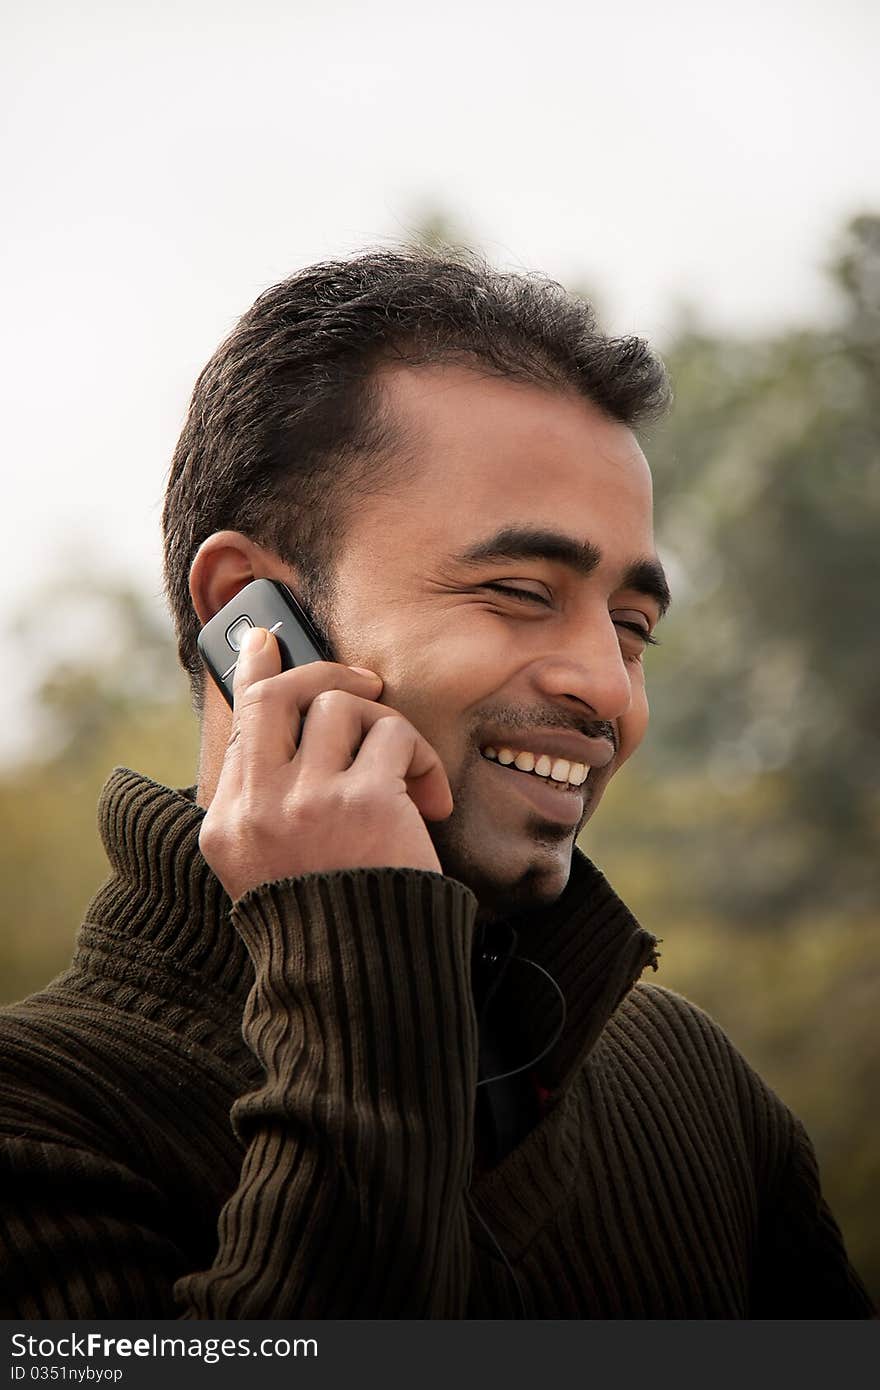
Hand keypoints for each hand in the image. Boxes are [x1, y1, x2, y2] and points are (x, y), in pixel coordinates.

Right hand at [199, 626, 452, 900]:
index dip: (254, 674)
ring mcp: (308, 801)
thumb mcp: (273, 867)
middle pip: (280, 693)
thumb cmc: (335, 923)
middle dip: (325, 670)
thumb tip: (285, 719)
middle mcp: (258, 806)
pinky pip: (394, 735)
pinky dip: (419, 758)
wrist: (367, 982)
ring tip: (404, 770)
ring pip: (342, 704)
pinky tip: (429, 798)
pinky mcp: (365, 801)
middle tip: (365, 683)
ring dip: (385, 726)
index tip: (265, 641)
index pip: (238, 725)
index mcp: (227, 824)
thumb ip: (269, 801)